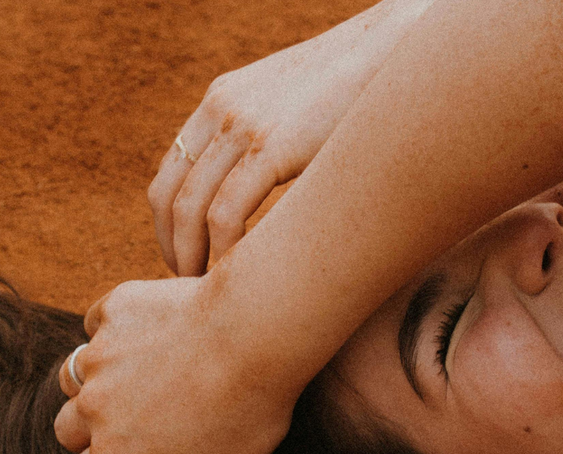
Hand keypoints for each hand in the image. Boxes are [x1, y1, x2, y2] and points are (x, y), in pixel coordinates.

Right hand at [53, 275, 299, 453]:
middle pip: (65, 430)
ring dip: (93, 382)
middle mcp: (95, 407)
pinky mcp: (114, 311)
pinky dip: (113, 332)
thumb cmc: (244, 412)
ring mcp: (100, 356)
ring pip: (73, 376)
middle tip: (131, 423)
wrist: (254, 334)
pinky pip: (97, 325)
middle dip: (88, 434)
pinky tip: (148, 333)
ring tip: (135, 377)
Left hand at [149, 0, 432, 275]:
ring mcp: (243, 127)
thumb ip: (269, 141)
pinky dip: (224, 253)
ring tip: (209, 291)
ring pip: (191, 209)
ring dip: (192, 258)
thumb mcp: (294, 108)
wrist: (394, 52)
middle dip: (173, 248)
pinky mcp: (273, 146)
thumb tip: (267, 193)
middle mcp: (220, 111)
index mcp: (218, 101)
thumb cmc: (356, 93)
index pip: (169, 174)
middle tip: (189, 286)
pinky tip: (239, 275)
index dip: (168, 226)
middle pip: (168, 196)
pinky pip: (227, 213)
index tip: (185, 260)